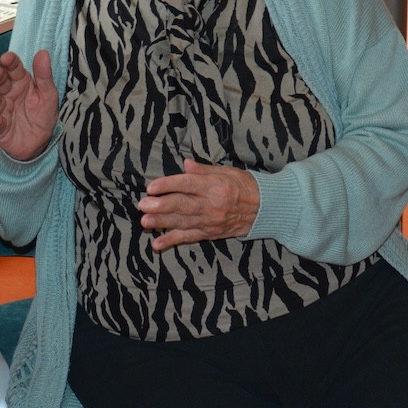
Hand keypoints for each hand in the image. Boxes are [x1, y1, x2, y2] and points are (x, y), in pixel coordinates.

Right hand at [0, 50, 57, 160]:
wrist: (40, 144)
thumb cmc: (42, 116)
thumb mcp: (48, 95)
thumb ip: (44, 75)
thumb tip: (43, 53)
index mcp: (20, 83)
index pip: (13, 69)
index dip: (10, 62)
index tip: (7, 57)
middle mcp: (8, 95)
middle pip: (0, 83)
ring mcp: (1, 111)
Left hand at [140, 160, 260, 251]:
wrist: (265, 209)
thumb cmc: (245, 186)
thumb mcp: (227, 171)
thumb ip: (204, 170)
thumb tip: (185, 164)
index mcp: (216, 186)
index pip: (188, 184)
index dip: (169, 185)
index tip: (151, 187)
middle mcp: (212, 205)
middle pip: (183, 205)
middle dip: (161, 206)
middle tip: (143, 205)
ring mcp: (210, 221)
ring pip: (182, 222)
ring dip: (162, 223)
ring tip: (145, 222)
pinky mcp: (209, 233)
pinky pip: (189, 238)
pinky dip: (172, 241)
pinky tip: (157, 244)